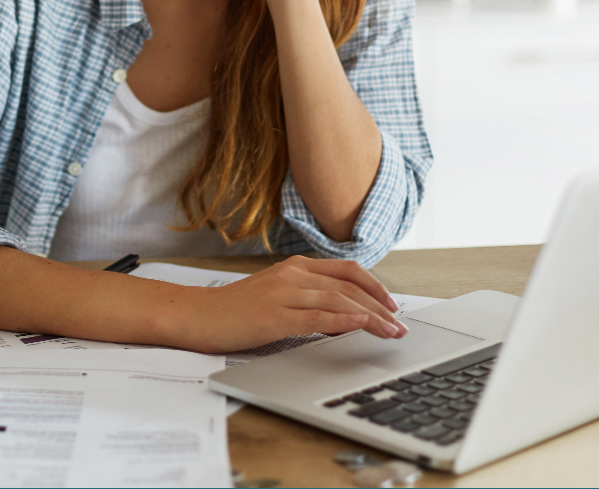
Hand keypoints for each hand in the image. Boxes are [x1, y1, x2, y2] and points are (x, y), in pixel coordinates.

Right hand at [178, 255, 406, 353]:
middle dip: (381, 306)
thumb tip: (344, 315)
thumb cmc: (234, 310)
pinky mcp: (274, 315)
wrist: (197, 315)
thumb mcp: (275, 296)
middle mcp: (292, 275)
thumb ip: (307, 298)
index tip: (393, 305)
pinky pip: (316, 315)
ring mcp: (282, 293)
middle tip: (401, 326)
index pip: (346, 270)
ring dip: (371, 317)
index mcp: (294, 267)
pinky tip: (361, 325)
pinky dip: (343, 320)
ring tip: (391, 332)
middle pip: (348, 287)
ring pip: (338, 300)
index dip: (375, 285)